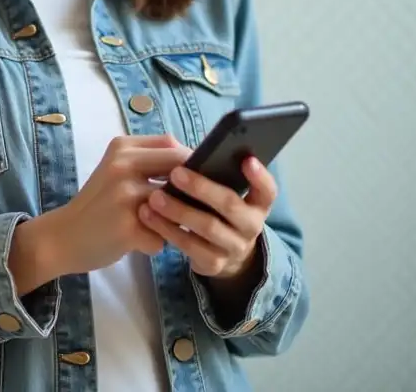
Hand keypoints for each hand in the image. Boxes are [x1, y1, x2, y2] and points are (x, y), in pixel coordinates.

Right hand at [13, 134, 190, 288]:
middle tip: (185, 205)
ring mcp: (126, 197)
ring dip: (175, 219)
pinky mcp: (129, 227)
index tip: (193, 179)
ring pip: (177, 205)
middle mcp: (123, 166)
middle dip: (189, 190)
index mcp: (121, 148)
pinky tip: (141, 242)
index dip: (190, 162)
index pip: (172, 144)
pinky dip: (157, 242)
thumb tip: (195, 161)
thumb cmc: (96, 203)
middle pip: (180, 170)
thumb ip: (148, 160)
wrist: (62, 236)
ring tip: (160, 225)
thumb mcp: (116, 169)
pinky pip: (163, 236)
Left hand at [138, 156, 275, 279]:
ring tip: (154, 197)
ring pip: (208, 227)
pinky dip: (166, 229)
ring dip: (179, 211)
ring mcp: (234, 247)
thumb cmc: (218, 212)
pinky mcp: (213, 263)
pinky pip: (189, 246)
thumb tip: (186, 152)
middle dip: (202, 188)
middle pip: (230, 206)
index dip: (259, 176)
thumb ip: (216, 177)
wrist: (224, 256)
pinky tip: (148, 216)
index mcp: (257, 205)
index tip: (246, 160)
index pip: (267, 191)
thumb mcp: (225, 195)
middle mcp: (251, 226)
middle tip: (175, 173)